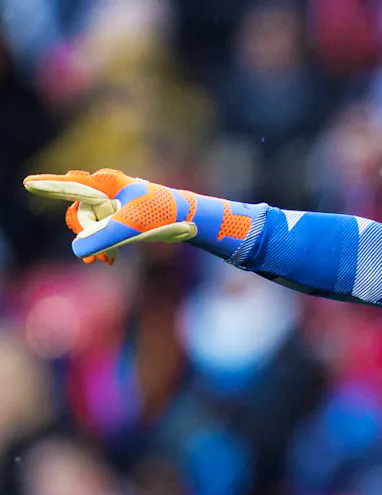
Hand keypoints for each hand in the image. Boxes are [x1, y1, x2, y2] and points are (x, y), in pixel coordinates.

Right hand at [24, 169, 263, 262]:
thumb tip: (77, 250)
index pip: (72, 186)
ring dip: (93, 242)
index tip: (28, 183)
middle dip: (82, 233)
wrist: (189, 219)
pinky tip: (108, 260)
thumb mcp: (130, 228)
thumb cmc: (161, 216)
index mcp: (108, 184)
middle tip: (94, 257)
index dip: (50, 186)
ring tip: (103, 261)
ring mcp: (114, 202)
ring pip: (89, 223)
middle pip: (78, 211)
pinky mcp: (122, 214)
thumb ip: (101, 238)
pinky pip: (102, 229)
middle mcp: (108, 189)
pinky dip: (102, 244)